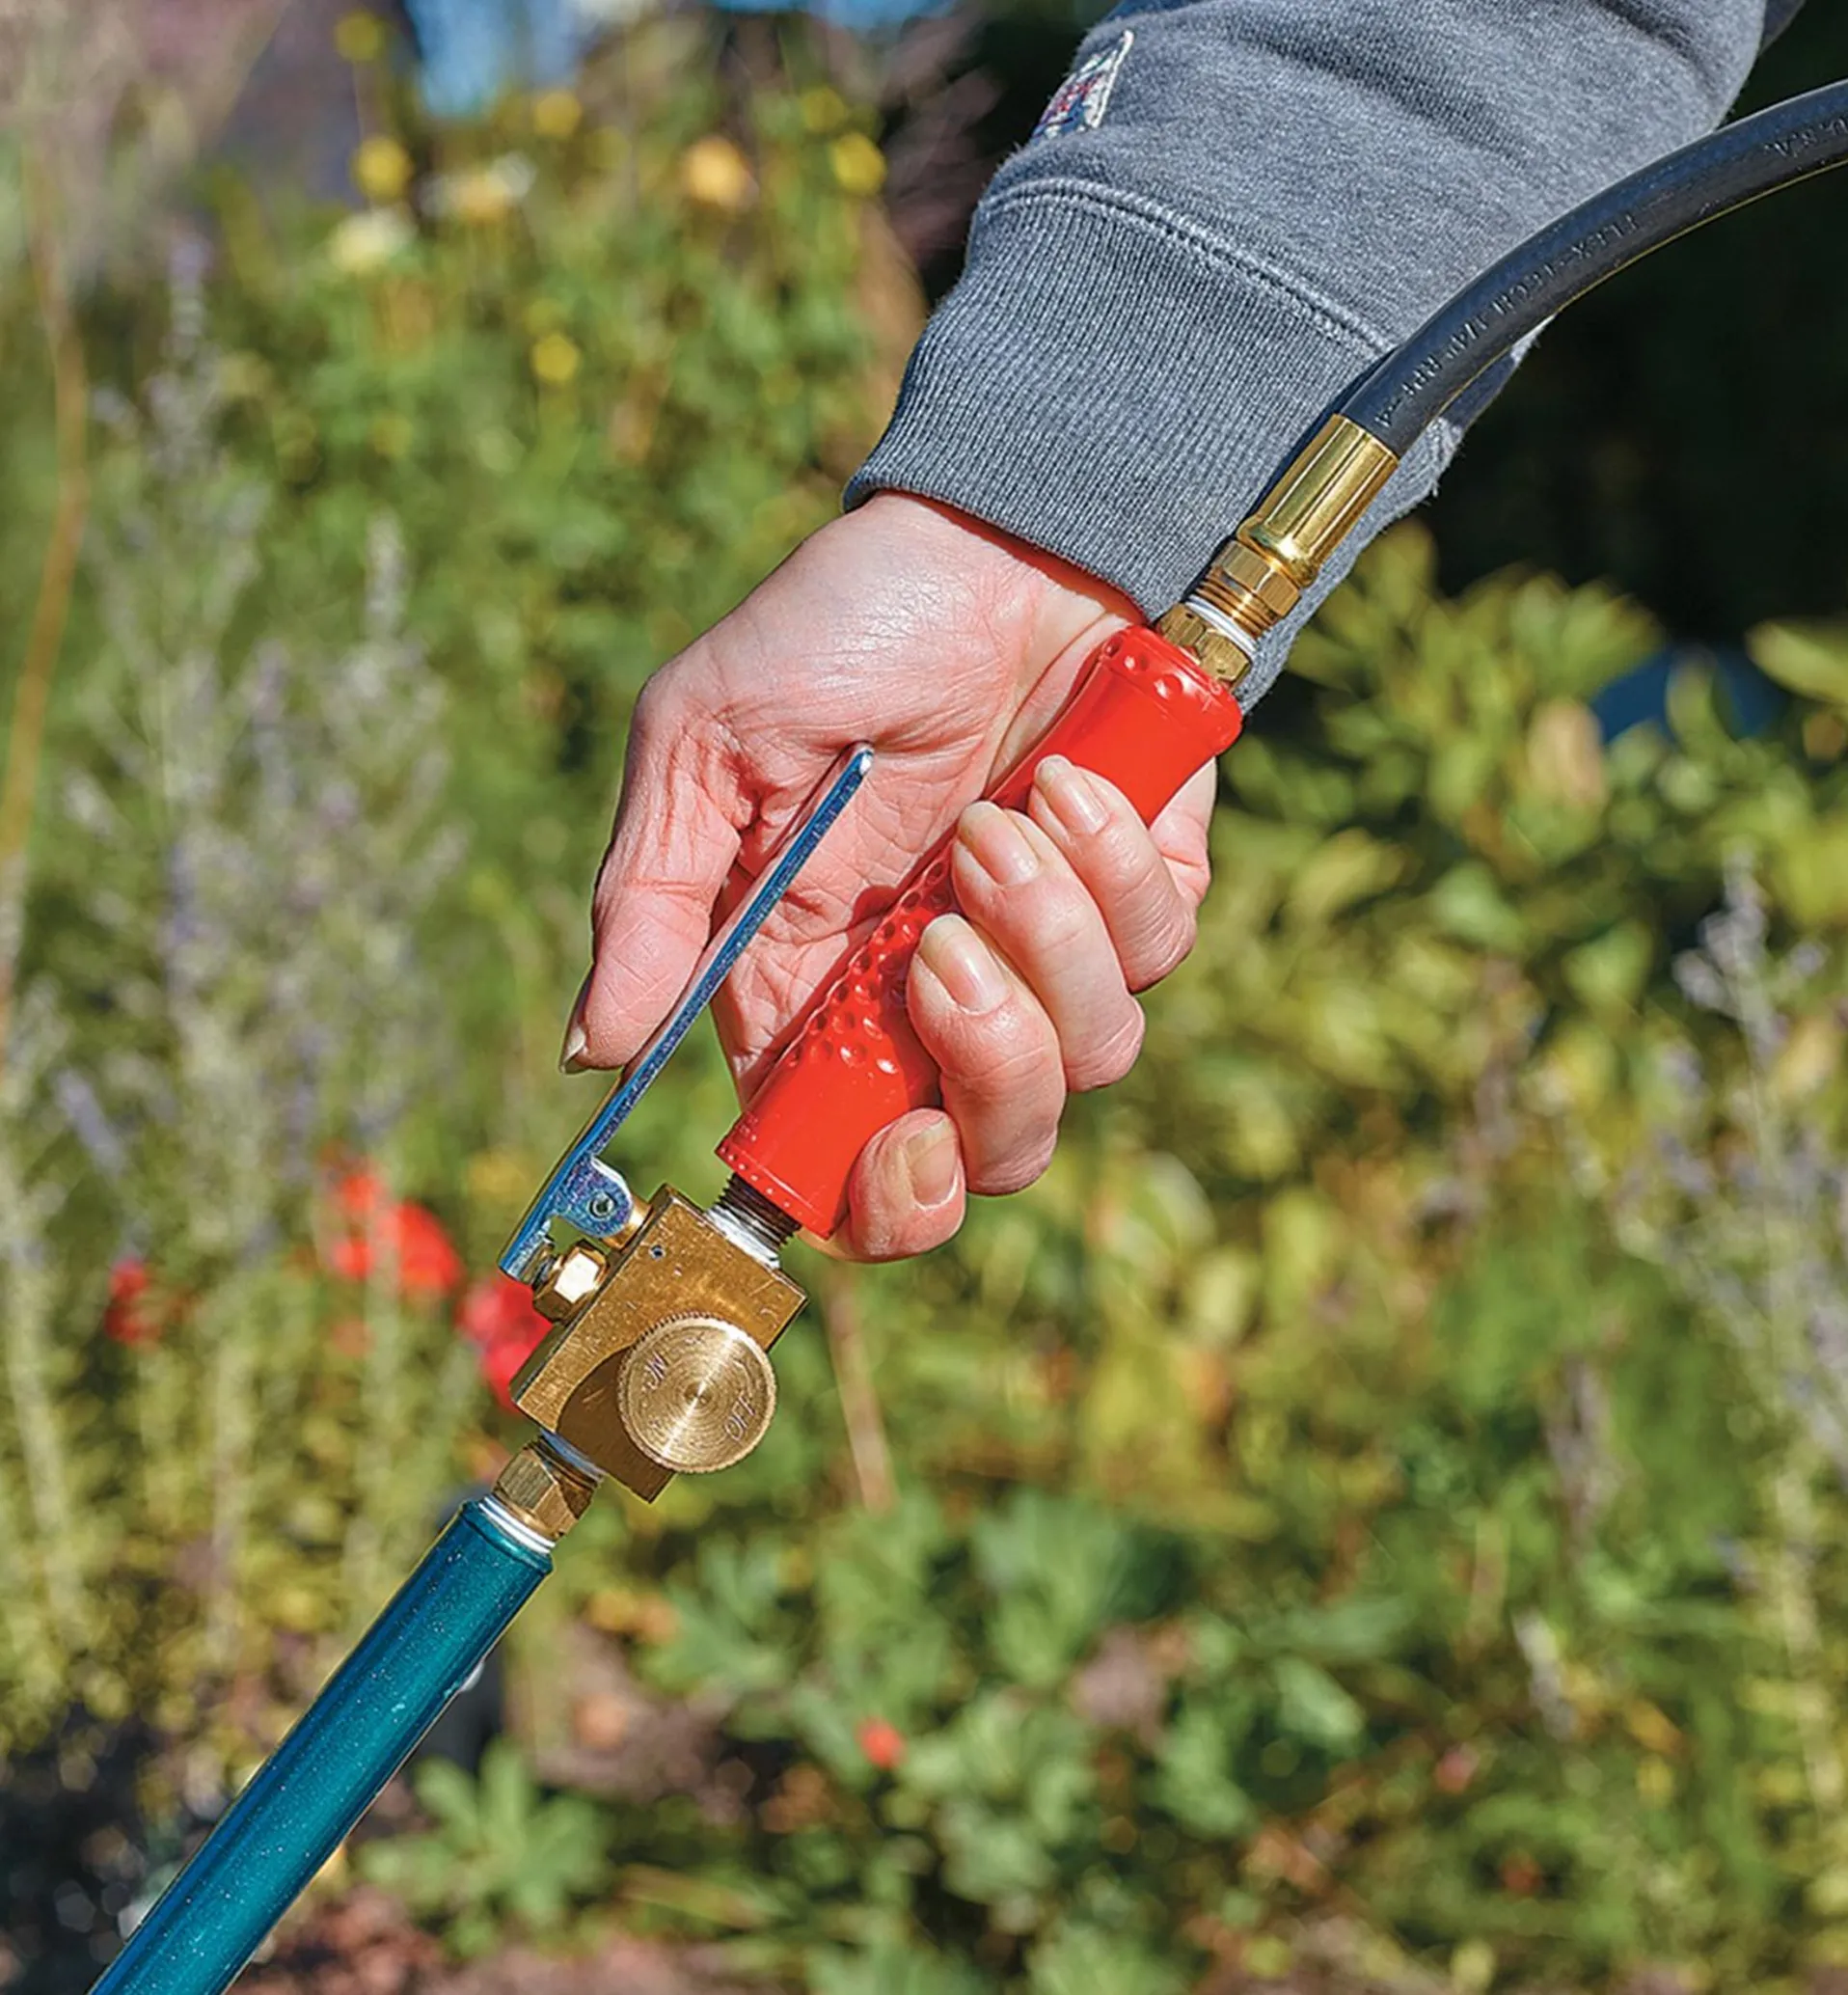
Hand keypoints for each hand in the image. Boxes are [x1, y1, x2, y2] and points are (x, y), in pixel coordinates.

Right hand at [569, 493, 1214, 1259]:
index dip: (882, 1200)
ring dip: (1042, 934)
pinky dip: (1108, 863)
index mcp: (821, 995)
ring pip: (1086, 1061)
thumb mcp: (708, 742)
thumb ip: (655, 902)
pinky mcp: (1145, 896)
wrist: (995, 527)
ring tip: (996, 818)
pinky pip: (1155, 951)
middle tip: (942, 955)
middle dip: (984, 1077)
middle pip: (991, 1153)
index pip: (856, 1169)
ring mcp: (1049, 952)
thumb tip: (594, 1053)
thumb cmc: (838, 626)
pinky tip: (1072, 776)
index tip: (890, 1146)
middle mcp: (940, 999)